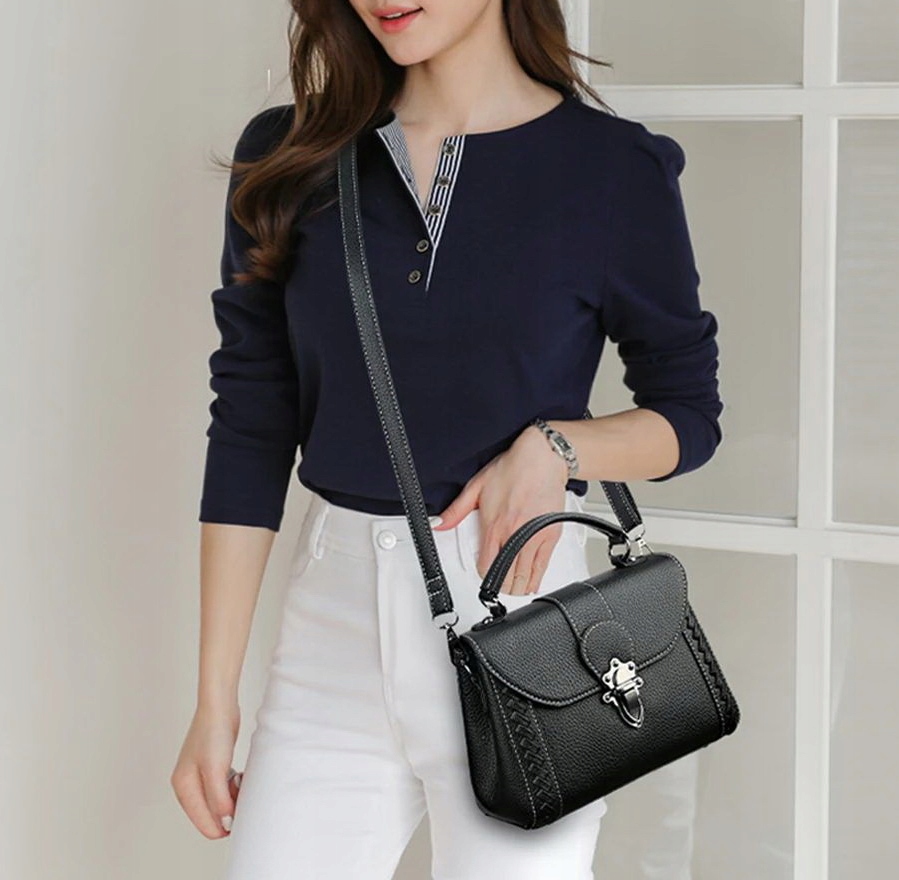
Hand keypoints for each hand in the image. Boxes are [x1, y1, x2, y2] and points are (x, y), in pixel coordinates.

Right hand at [170, 703, 241, 838]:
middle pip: (209, 814)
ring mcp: (198, 775)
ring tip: (240, 783)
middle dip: (228, 811)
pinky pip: (222, 788)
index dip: (224, 827)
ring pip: (218, 801)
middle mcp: (187, 784)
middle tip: (242, 797)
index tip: (242, 819)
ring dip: (231, 798)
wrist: (219, 706)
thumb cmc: (213, 733)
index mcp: (183, 788)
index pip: (203, 823)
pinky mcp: (211, 767)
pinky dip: (232, 788)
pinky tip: (239, 777)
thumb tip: (224, 823)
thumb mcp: (216, 770)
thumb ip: (218, 799)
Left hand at [434, 424, 569, 595]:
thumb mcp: (476, 486)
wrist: (542, 458)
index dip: (484, 576)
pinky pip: (543, 567)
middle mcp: (515, 534)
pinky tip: (531, 583)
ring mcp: (535, 536)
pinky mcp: (551, 535)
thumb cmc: (513, 469)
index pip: (487, 566)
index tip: (483, 575)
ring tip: (512, 586)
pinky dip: (536, 580)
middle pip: (507, 578)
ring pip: (525, 577)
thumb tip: (439, 523)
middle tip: (498, 585)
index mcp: (494, 525)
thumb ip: (456, 510)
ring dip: (517, 587)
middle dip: (501, 587)